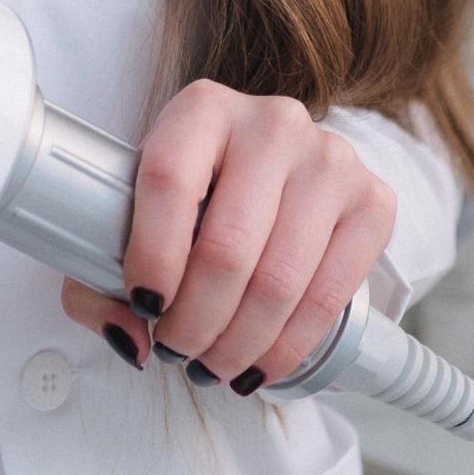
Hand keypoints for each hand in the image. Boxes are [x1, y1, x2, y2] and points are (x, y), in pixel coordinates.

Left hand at [61, 78, 394, 395]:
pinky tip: (261, 364)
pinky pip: (331, 295)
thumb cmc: (195, 195)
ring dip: (239, 343)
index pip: (170, 179)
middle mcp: (273, 123)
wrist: (278, 170)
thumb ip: (101, 275)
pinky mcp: (372, 200)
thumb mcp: (136, 209)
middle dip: (195, 321)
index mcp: (204, 109)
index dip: (151, 254)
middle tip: (177, 350)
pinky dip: (289, 345)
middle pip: (228, 246)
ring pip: (279, 279)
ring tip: (212, 365)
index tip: (143, 306)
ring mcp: (330, 159)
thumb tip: (132, 339)